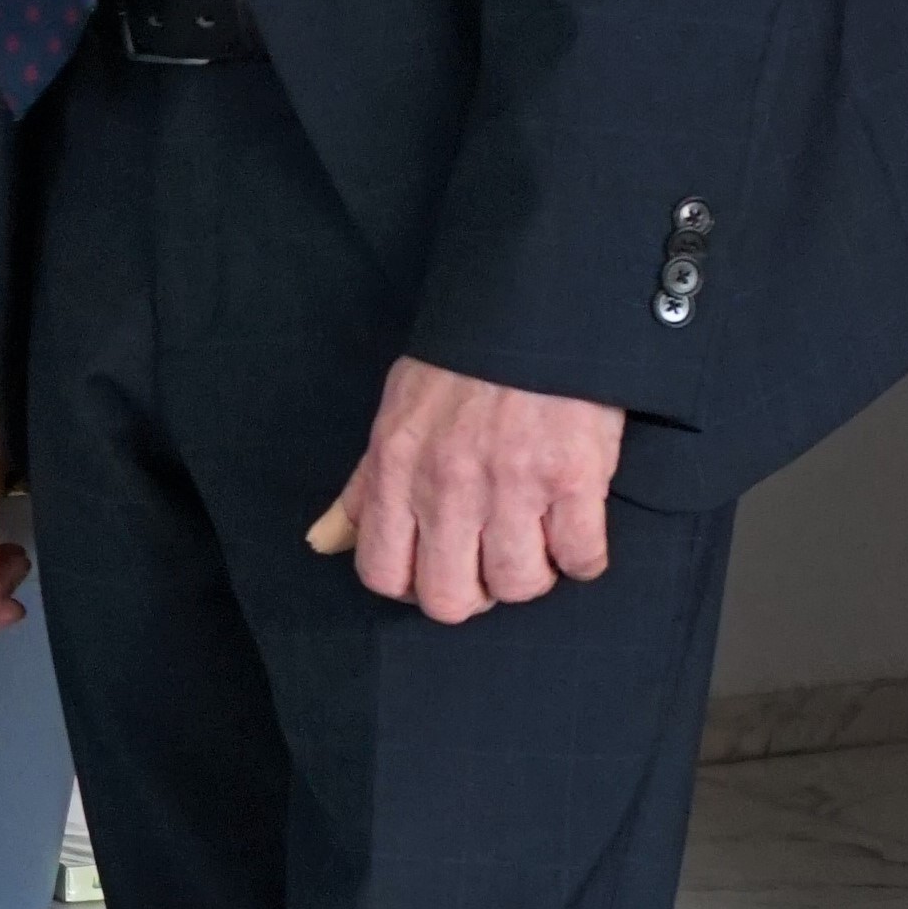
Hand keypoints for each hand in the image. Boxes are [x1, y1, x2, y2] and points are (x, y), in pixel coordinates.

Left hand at [308, 362, 625, 622]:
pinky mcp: (574, 479)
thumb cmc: (459, 367)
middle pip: (451, 600)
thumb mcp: (393, 416)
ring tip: (537, 540)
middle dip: (475, 594)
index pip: (383, 575)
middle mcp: (447, 486)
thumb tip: (322, 543)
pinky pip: (582, 558)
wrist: (531, 307)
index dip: (412, 586)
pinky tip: (576, 528)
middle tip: (491, 563)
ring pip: (519, 585)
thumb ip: (361, 489)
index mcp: (395, 470)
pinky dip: (584, 557)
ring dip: (533, 574)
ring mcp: (512, 486)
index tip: (438, 568)